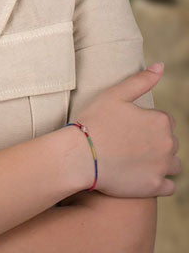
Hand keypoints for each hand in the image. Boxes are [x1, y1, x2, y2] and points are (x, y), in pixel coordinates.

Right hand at [76, 63, 180, 197]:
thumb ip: (141, 80)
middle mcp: (168, 144)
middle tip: (128, 142)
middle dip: (155, 142)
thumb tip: (161, 66)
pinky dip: (160, 182)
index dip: (146, 122)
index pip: (164, 120)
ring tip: (136, 159)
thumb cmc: (95, 121)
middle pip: (170, 142)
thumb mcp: (115, 94)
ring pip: (173, 164)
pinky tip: (141, 175)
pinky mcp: (155, 187)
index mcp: (161, 120)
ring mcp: (163, 167)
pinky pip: (169, 186)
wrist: (81, 155)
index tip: (127, 126)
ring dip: (161, 162)